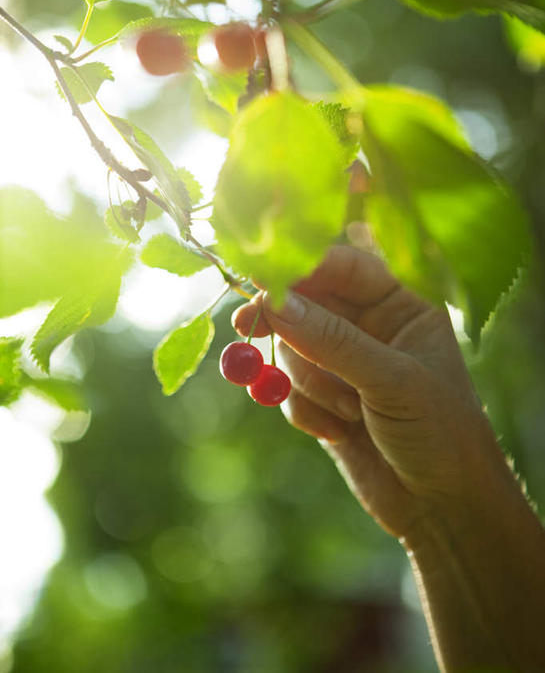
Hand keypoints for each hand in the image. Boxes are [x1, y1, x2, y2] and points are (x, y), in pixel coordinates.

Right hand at [233, 245, 500, 539]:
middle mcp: (371, 327)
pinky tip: (339, 433)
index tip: (259, 277)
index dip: (302, 268)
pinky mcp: (324, 400)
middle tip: (246, 323)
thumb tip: (274, 301)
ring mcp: (344, 364)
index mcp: (403, 305)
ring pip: (294, 348)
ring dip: (310, 382)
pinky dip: (305, 410)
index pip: (344, 267)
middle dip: (284, 321)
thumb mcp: (392, 381)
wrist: (443, 508)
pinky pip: (290, 389)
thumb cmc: (438, 432)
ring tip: (348, 412)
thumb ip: (333, 340)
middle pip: (307, 302)